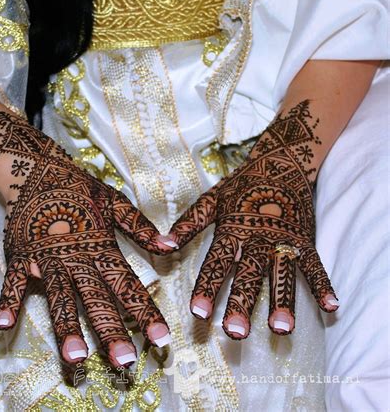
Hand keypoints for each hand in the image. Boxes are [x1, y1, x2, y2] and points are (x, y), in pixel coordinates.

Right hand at [0, 111, 174, 365]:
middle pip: (96, 298)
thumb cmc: (80, 188)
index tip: (161, 339)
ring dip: (67, 327)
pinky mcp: (20, 255)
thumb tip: (172, 246)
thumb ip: (141, 227)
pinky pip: (12, 282)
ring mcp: (46, 257)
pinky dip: (8, 302)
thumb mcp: (115, 202)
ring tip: (76, 357)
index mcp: (101, 246)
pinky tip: (3, 325)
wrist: (39, 170)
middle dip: (112, 331)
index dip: (145, 312)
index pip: (127, 284)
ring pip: (59, 297)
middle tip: (125, 363)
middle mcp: (76, 256)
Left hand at [169, 101, 337, 338]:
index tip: (198, 313)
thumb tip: (162, 245)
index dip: (207, 287)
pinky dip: (323, 284)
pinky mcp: (306, 238)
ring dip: (282, 301)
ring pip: (282, 273)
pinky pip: (316, 264)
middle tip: (235, 332)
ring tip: (281, 329)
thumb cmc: (240, 184)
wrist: (280, 161)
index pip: (217, 262)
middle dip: (241, 302)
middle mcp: (257, 237)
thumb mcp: (210, 200)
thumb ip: (188, 224)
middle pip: (248, 273)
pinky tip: (331, 307)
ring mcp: (284, 238)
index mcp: (232, 229)